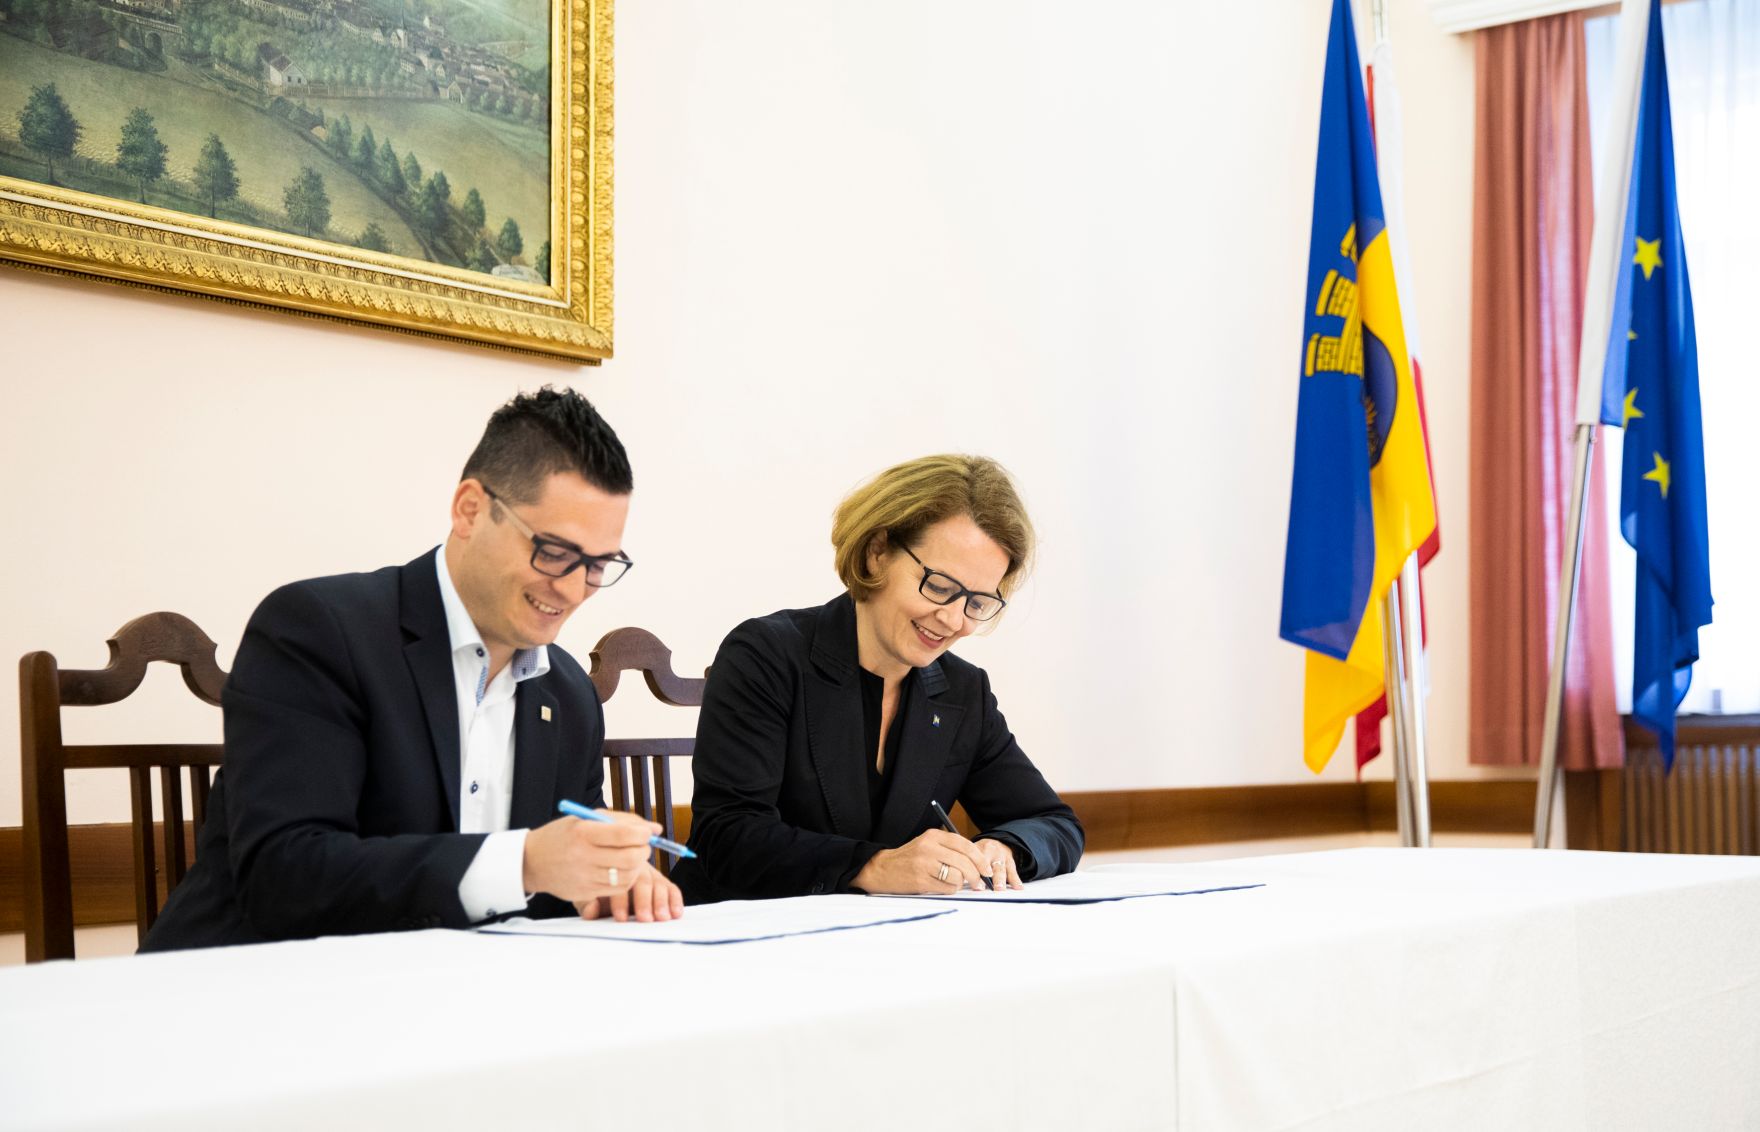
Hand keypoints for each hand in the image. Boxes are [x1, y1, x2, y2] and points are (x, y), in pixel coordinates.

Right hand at [522, 809, 656, 902]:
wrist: (531, 861)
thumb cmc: (564, 835)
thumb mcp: (586, 818)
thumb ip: (622, 821)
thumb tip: (656, 829)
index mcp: (583, 832)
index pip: (623, 834)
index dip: (642, 834)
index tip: (646, 832)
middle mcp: (583, 856)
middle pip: (629, 858)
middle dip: (644, 851)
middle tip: (642, 845)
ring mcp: (584, 877)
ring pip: (627, 876)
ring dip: (638, 866)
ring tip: (632, 857)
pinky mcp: (585, 893)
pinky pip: (618, 889)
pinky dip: (627, 879)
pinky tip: (622, 870)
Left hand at [574, 864, 683, 922]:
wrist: (605, 877)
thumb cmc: (595, 887)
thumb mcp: (585, 894)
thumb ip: (586, 903)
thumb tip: (590, 912)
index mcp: (613, 867)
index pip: (618, 881)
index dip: (620, 900)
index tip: (620, 917)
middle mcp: (633, 867)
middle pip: (642, 880)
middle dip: (644, 901)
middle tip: (645, 919)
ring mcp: (649, 873)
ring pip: (658, 883)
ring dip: (661, 901)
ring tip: (661, 918)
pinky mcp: (661, 881)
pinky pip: (671, 888)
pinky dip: (675, 899)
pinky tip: (675, 913)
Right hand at [852, 829, 997, 894]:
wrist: (881, 869)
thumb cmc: (909, 858)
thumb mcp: (928, 845)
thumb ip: (950, 849)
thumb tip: (978, 862)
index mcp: (933, 836)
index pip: (965, 845)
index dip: (980, 859)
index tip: (986, 869)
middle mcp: (929, 847)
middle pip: (964, 862)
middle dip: (977, 875)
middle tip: (979, 882)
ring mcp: (924, 864)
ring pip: (957, 876)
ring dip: (961, 884)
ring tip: (955, 883)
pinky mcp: (921, 881)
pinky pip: (947, 888)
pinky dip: (950, 890)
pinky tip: (944, 887)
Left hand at [972, 838, 1022, 890]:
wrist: (997, 843)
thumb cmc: (980, 852)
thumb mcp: (972, 852)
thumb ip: (967, 864)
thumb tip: (958, 880)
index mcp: (979, 849)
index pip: (975, 860)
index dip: (974, 870)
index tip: (972, 882)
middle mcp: (990, 852)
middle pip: (988, 864)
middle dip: (987, 875)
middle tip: (985, 885)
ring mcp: (1001, 857)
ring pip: (1001, 869)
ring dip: (1000, 879)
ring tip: (999, 888)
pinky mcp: (1010, 862)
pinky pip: (1013, 872)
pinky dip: (1016, 880)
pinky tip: (1018, 887)